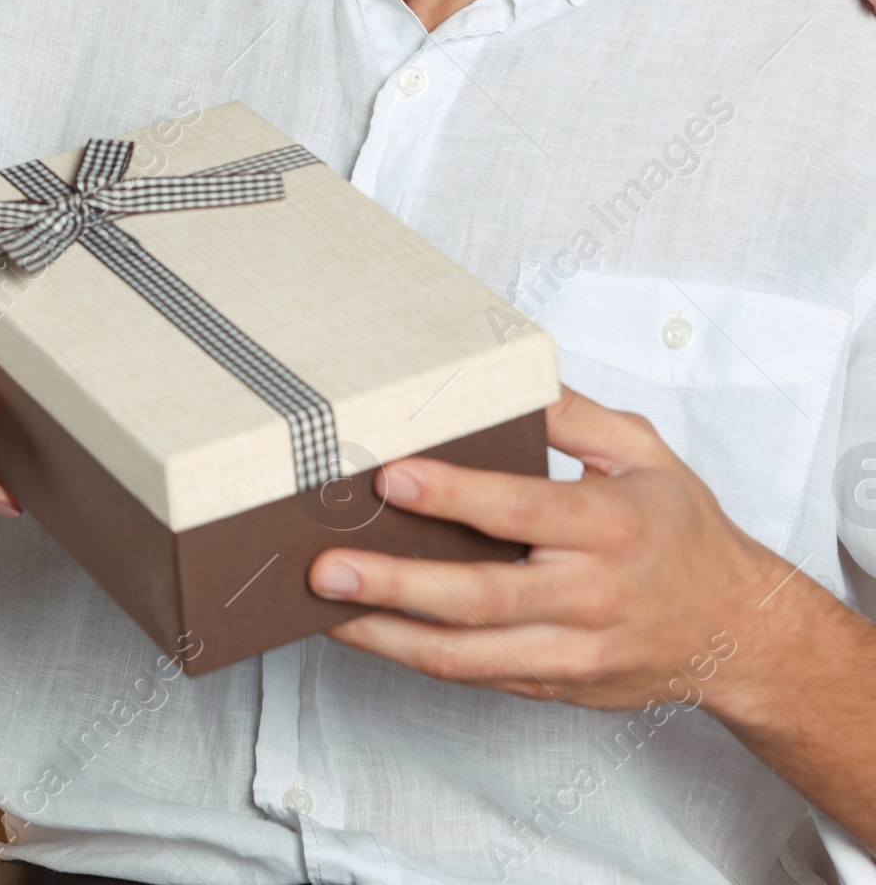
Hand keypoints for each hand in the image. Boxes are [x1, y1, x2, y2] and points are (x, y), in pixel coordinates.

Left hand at [308, 387, 779, 712]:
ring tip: (324, 609)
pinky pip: (476, 677)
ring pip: (467, 655)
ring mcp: (569, 653)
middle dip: (395, 582)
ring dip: (387, 635)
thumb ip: (572, 412)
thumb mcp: (643, 450)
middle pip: (479, 596)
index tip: (390, 477)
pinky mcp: (554, 687)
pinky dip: (415, 657)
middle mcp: (587, 596)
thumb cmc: (683, 532)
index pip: (519, 509)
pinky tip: (367, 631)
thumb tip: (508, 372)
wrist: (736, 632)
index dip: (451, 496)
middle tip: (328, 565)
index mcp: (608, 526)